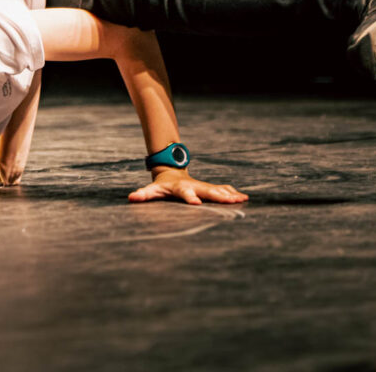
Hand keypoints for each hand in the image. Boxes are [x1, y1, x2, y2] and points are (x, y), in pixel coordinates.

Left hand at [128, 169, 248, 205]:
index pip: (185, 193)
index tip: (197, 205)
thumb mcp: (152, 190)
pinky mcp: (209, 187)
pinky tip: (244, 198)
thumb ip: (143, 194)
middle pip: (207, 191)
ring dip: (229, 195)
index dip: (190, 198)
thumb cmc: (162, 186)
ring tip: (241, 200)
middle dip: (218, 197)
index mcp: (180, 188)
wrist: (172, 172)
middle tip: (229, 202)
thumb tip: (131, 198)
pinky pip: (223, 189)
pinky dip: (233, 193)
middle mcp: (194, 185)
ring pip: (218, 190)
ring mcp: (203, 186)